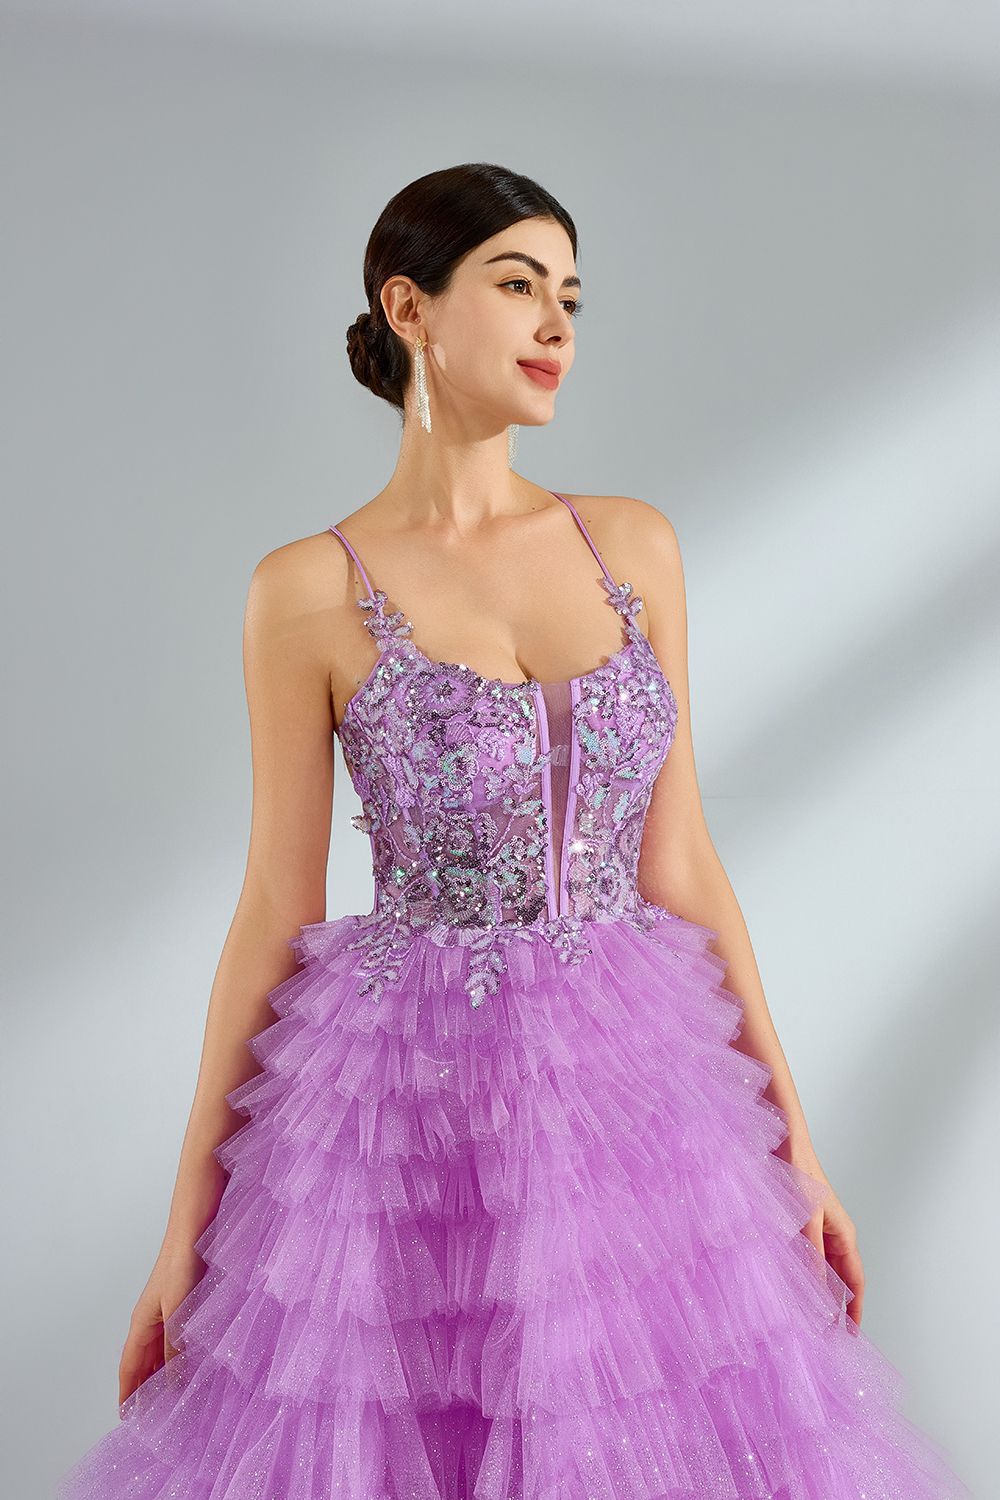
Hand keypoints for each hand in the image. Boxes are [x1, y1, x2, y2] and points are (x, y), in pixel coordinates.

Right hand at [118, 1243, 204, 1407]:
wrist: (194, 1230)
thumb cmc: (182, 1265)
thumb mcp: (178, 1312)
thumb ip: (175, 1348)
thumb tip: (171, 1383)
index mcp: (142, 1324)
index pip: (129, 1367)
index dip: (127, 1392)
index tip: (125, 1418)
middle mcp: (150, 1321)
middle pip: (143, 1363)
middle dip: (144, 1389)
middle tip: (153, 1417)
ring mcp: (166, 1312)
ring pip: (160, 1352)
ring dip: (162, 1374)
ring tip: (172, 1399)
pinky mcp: (183, 1304)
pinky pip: (175, 1339)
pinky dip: (178, 1356)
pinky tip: (191, 1364)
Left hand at [792, 1151, 864, 1327]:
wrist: (782, 1139)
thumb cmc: (798, 1172)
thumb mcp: (807, 1219)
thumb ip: (812, 1256)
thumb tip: (818, 1294)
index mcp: (843, 1234)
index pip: (855, 1282)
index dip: (853, 1311)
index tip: (849, 1337)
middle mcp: (832, 1233)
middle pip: (838, 1279)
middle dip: (833, 1307)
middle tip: (823, 1336)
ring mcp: (814, 1228)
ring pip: (818, 1269)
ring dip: (813, 1291)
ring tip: (803, 1318)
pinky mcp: (795, 1222)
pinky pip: (802, 1256)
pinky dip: (798, 1273)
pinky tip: (785, 1285)